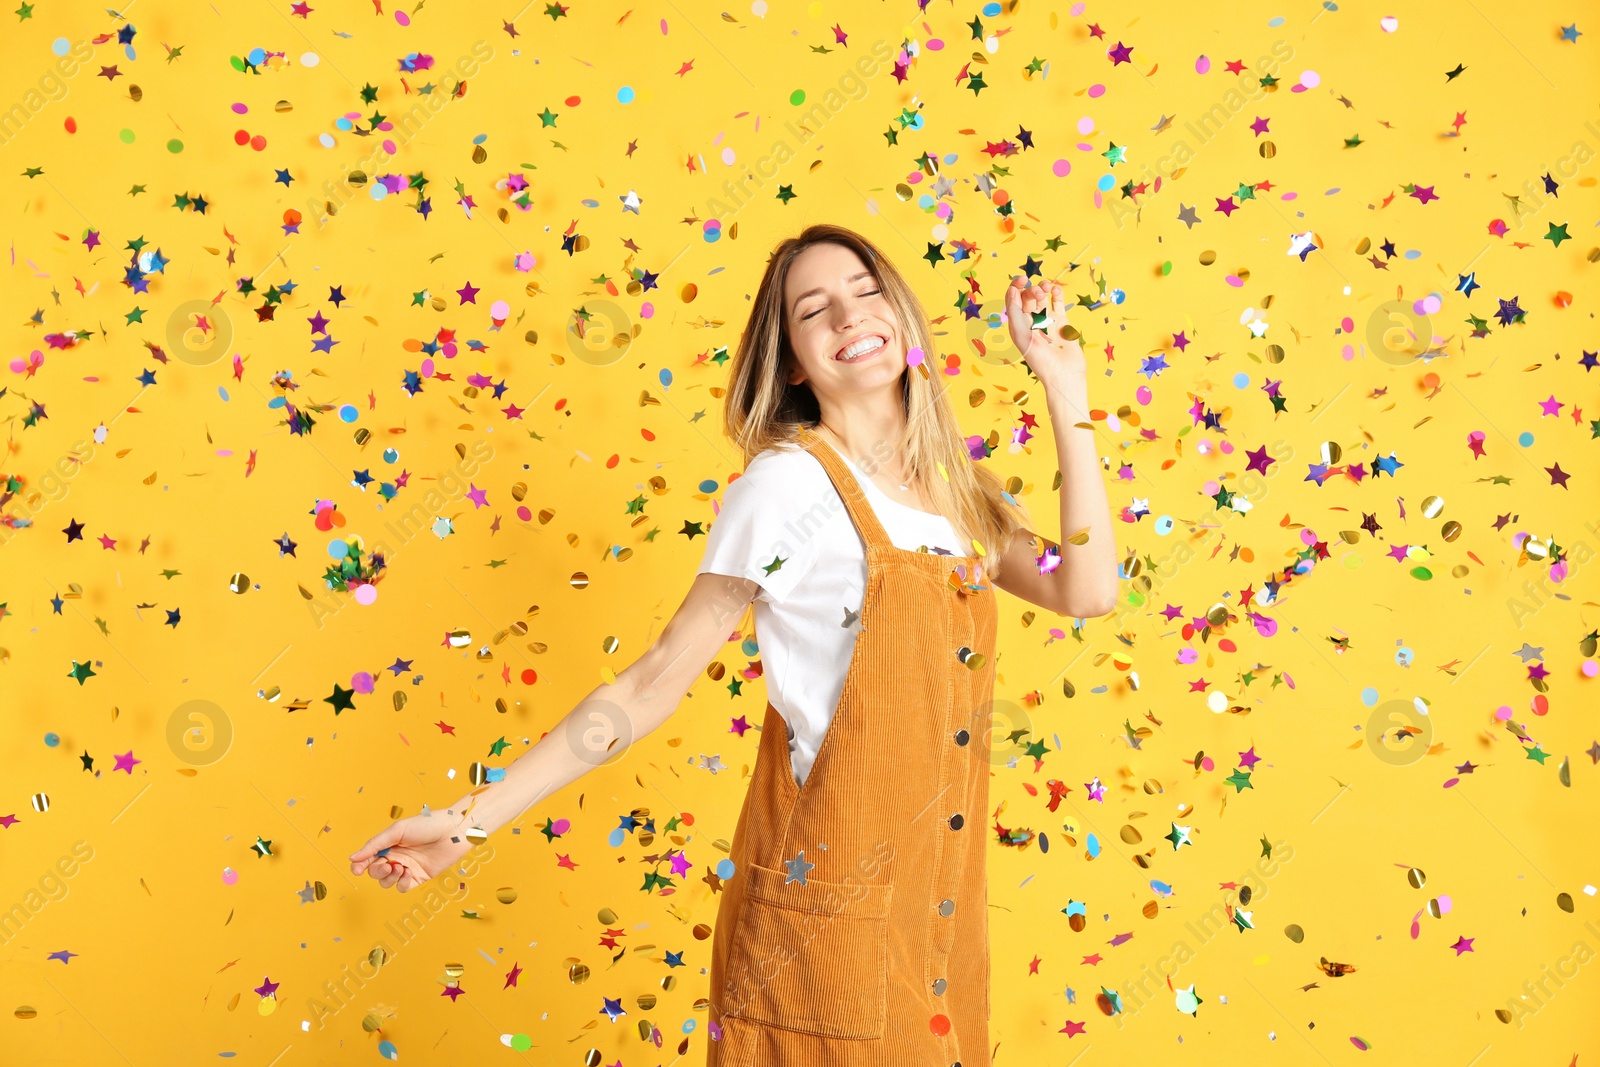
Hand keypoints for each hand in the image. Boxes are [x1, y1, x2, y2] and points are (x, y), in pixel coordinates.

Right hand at [349, 809, 473, 892]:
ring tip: (399, 868)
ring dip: (388, 878)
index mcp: (389, 843)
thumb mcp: (398, 830)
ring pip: (387, 882)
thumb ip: (375, 845)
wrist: (454, 831)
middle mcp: (396, 856)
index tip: (357, 869)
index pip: (368, 858)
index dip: (360, 865)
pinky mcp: (419, 877)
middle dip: (376, 871)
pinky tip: (407, 872)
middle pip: (375, 872)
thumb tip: (353, 858)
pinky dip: (401, 883)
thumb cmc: (428, 824)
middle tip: (386, 865)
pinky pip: (403, 887)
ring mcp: (408, 867)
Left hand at [1004, 276, 1086, 390]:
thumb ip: (1015, 311)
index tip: (1022, 279)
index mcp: (1017, 326)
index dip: (1015, 286)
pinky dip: (1057, 293)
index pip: (1012, 300)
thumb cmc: (1039, 360)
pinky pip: (1058, 303)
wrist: (1064, 375)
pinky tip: (1056, 290)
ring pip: (1043, 297)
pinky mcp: (1062, 322)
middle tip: (1039, 294)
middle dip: (1032, 290)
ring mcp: (1047, 321)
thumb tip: (1012, 290)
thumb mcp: (1022, 335)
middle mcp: (1030, 323)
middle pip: (1027, 296)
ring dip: (1043, 287)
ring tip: (1048, 288)